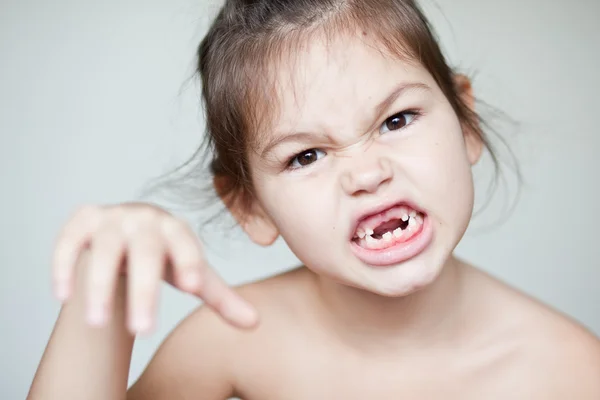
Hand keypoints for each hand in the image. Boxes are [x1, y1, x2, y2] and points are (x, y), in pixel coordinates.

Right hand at [52, 203, 257, 333]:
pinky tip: (64, 296)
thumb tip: (255, 323)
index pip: (185, 244)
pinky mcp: (82, 221)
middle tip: (143, 329)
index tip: (192, 286)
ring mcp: (112, 218)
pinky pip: (69, 241)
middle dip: (144, 290)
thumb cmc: (167, 257)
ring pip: (105, 250)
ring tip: (96, 323)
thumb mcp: (191, 274)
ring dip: (99, 286)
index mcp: (176, 229)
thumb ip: (220, 298)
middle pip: (146, 253)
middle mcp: (145, 219)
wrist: (131, 231)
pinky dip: (64, 266)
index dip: (188, 261)